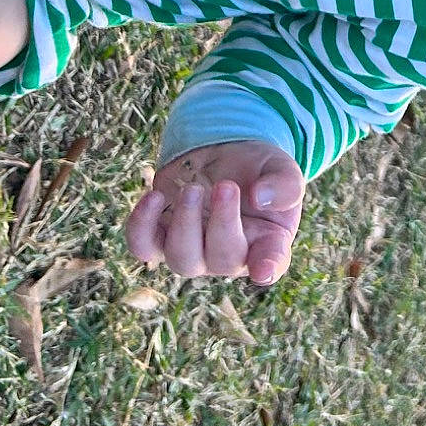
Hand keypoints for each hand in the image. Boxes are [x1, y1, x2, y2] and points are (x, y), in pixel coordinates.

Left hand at [125, 140, 305, 285]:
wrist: (224, 155)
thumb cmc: (259, 170)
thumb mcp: (281, 169)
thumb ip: (284, 184)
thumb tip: (260, 197)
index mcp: (267, 243)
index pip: (271, 263)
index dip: (266, 268)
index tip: (263, 270)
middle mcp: (229, 256)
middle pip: (221, 260)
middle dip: (222, 224)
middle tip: (226, 186)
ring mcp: (193, 250)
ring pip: (182, 260)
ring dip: (185, 224)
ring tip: (193, 188)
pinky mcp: (162, 236)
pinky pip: (143, 245)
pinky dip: (142, 225)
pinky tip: (154, 196)